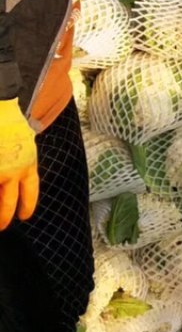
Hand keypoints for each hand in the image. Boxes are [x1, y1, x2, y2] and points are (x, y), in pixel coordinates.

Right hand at [0, 98, 37, 230]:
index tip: (24, 216)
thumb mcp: (25, 140)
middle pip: (8, 205)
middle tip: (2, 226)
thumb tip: (17, 174)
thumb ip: (22, 157)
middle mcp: (12, 172)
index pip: (29, 192)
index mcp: (27, 164)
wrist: (1, 105)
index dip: (27, 206)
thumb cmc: (9, 120)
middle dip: (3, 218)